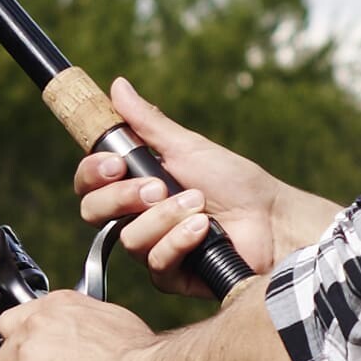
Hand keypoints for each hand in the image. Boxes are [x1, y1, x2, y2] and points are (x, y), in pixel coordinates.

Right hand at [67, 83, 299, 288]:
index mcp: (135, 184)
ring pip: (128, 239)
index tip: (115, 164)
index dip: (92, 173)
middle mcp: (137, 216)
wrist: (271, 218)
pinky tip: (203, 231)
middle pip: (93, 212)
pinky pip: (155, 263)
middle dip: (123, 198)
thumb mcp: (187, 147)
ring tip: (199, 205)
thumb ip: (148, 123)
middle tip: (157, 188)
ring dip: (165, 218)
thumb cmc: (234, 181)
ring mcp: (152, 246)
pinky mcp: (171, 274)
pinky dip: (179, 242)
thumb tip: (118, 85)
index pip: (89, 183)